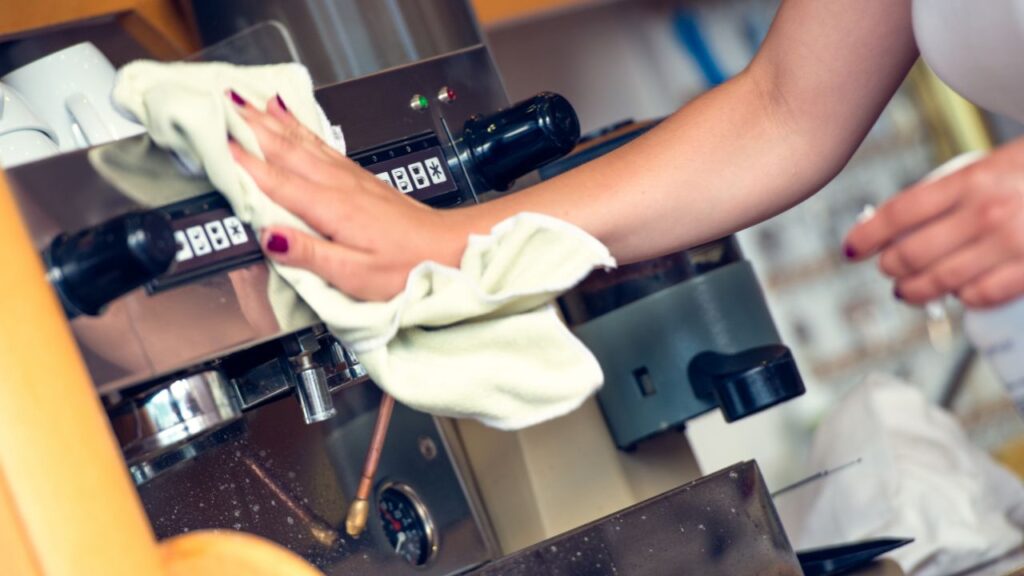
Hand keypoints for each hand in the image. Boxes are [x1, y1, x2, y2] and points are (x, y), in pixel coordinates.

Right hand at [227, 93, 468, 300]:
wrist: (448, 249)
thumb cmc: (407, 266)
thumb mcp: (355, 274)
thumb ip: (309, 255)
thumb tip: (270, 237)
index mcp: (331, 208)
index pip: (274, 181)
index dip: (240, 163)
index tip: (209, 145)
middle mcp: (338, 186)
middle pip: (283, 150)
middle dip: (247, 128)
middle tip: (213, 107)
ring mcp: (349, 178)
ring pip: (300, 141)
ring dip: (267, 120)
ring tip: (240, 101)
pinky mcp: (358, 178)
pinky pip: (318, 143)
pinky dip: (297, 125)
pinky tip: (288, 116)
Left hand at [844, 139, 1023, 308]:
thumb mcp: (1000, 162)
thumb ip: (958, 189)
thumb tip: (912, 216)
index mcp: (973, 180)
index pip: (900, 213)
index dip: (868, 235)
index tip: (851, 248)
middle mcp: (986, 214)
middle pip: (912, 253)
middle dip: (889, 266)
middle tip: (884, 269)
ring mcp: (1011, 245)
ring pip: (940, 281)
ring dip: (915, 290)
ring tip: (906, 291)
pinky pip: (982, 295)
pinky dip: (963, 297)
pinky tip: (958, 294)